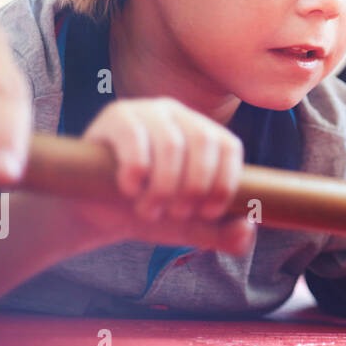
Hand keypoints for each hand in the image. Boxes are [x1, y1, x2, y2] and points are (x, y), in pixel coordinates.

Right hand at [73, 97, 253, 255]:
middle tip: (176, 214)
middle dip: (194, 186)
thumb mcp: (190, 227)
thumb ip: (223, 234)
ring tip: (150, 210)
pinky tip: (131, 190)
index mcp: (205, 134)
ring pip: (171, 143)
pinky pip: (134, 137)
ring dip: (164, 186)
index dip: (225, 182)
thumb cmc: (151, 212)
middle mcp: (180, 115)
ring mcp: (147, 111)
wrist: (98, 214)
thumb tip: (247, 227)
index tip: (207, 213)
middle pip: (203, 141)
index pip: (229, 147)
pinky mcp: (116, 117)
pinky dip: (137, 170)